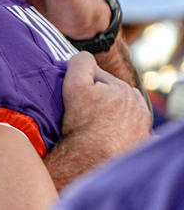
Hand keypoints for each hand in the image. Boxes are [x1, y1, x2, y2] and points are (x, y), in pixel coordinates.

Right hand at [43, 52, 150, 188]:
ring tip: (93, 126)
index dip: (82, 85)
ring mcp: (141, 122)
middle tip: (83, 114)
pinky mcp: (141, 139)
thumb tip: (84, 56)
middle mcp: (137, 103)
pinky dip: (117, 128)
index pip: (96, 77)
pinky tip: (106, 135)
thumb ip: (80, 63)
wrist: (92, 160)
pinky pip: (126, 127)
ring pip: (118, 109)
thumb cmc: (81, 123)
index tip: (75, 99)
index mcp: (123, 87)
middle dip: (97, 99)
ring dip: (108, 113)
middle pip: (109, 93)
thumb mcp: (74, 85)